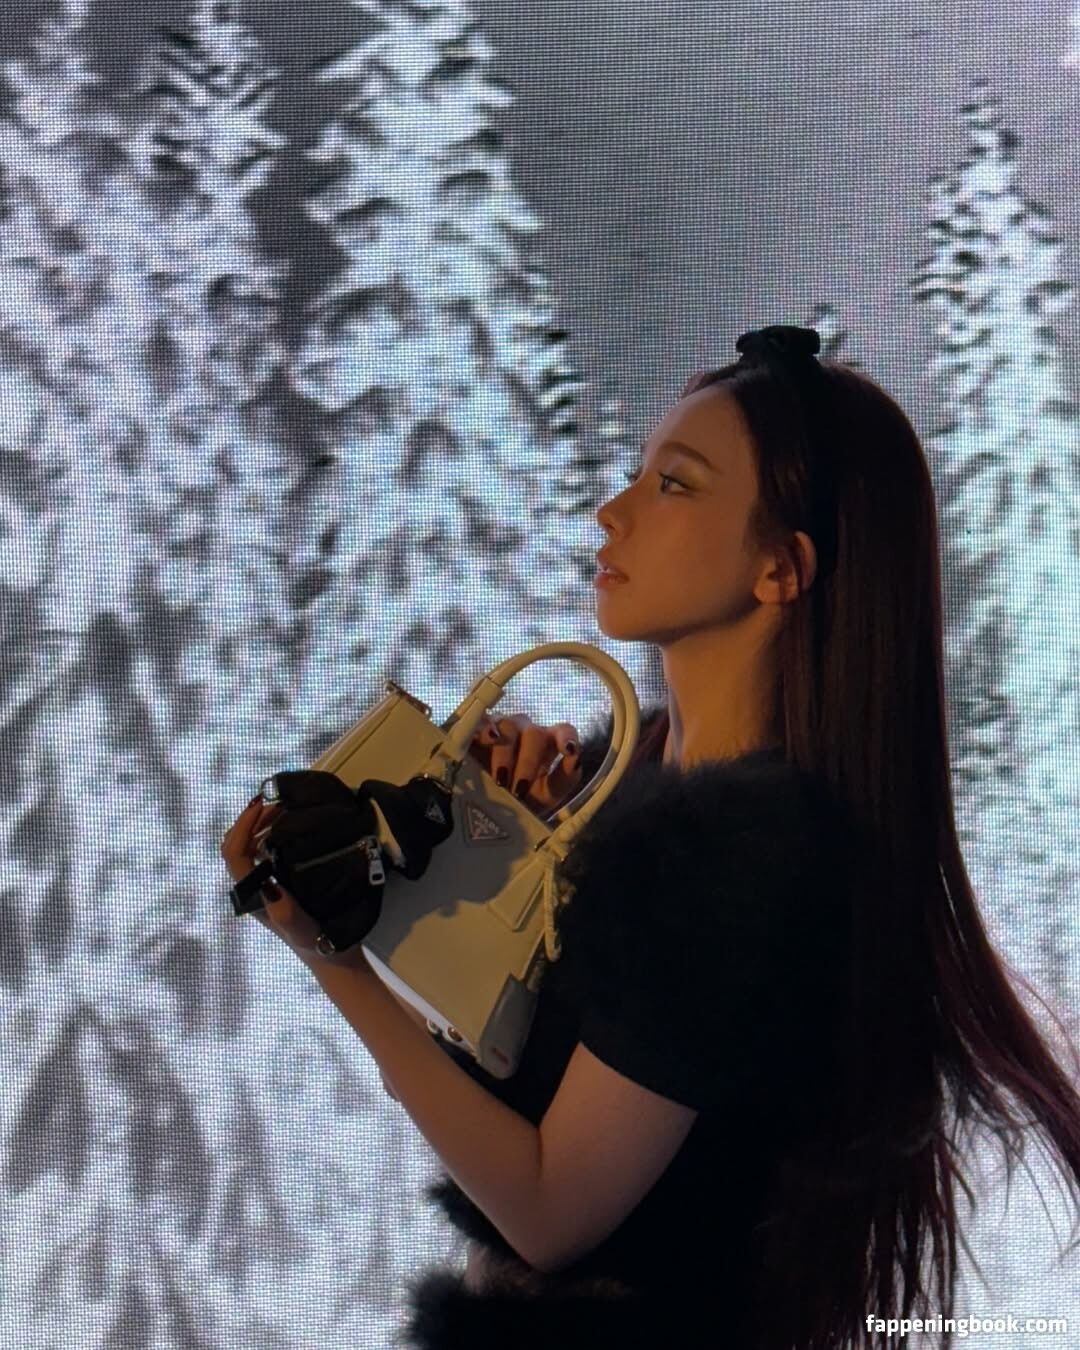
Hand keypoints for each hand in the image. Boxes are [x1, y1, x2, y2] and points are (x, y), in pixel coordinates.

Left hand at [220, 797, 370, 970]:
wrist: (331, 957)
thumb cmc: (317, 943)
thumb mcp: (302, 929)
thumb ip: (285, 912)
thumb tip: (269, 885)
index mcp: (251, 897)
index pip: (234, 854)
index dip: (243, 826)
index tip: (264, 805)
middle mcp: (250, 890)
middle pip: (233, 846)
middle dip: (249, 820)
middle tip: (276, 802)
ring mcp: (259, 886)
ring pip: (244, 847)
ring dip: (257, 824)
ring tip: (281, 809)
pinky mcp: (272, 883)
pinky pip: (258, 852)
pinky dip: (267, 832)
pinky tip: (286, 826)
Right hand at [467, 713, 582, 816]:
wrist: (493, 809)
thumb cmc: (526, 799)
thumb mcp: (549, 795)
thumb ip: (566, 777)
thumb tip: (575, 759)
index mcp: (549, 743)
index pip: (564, 731)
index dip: (567, 738)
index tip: (568, 751)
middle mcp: (527, 731)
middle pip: (534, 734)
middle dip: (528, 762)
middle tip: (519, 790)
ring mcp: (503, 727)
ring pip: (508, 727)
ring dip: (505, 754)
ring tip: (501, 779)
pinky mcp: (479, 731)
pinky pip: (483, 723)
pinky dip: (486, 729)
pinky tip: (489, 739)